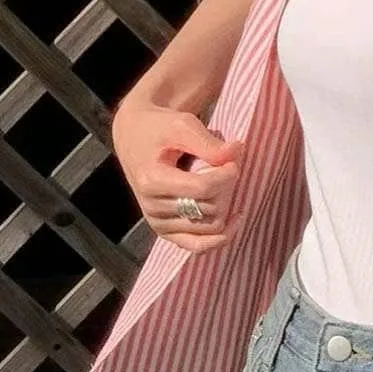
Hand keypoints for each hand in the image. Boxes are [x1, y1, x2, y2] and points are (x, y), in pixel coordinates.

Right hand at [111, 98, 244, 252]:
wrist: (136, 138)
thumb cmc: (160, 128)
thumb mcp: (182, 125)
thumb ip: (209, 143)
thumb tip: (236, 152)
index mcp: (151, 181)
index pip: (204, 189)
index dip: (227, 174)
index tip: (233, 157)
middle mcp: (152, 207)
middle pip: (211, 208)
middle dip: (227, 187)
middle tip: (225, 166)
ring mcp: (158, 223)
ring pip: (211, 226)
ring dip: (225, 204)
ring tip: (221, 183)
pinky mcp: (166, 232)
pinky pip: (199, 246)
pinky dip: (221, 236)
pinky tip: (236, 217)